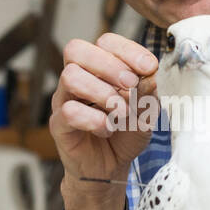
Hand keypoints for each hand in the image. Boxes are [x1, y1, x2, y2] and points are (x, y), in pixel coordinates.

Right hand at [51, 33, 158, 181]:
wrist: (111, 167)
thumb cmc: (125, 134)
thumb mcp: (146, 112)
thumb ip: (147, 93)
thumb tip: (150, 75)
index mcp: (99, 69)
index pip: (105, 41)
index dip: (127, 50)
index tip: (149, 67)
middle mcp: (78, 78)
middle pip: (76, 50)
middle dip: (109, 65)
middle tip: (130, 86)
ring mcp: (64, 100)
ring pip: (70, 77)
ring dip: (102, 92)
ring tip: (120, 111)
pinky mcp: (59, 124)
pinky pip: (68, 111)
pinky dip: (95, 120)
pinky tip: (108, 129)